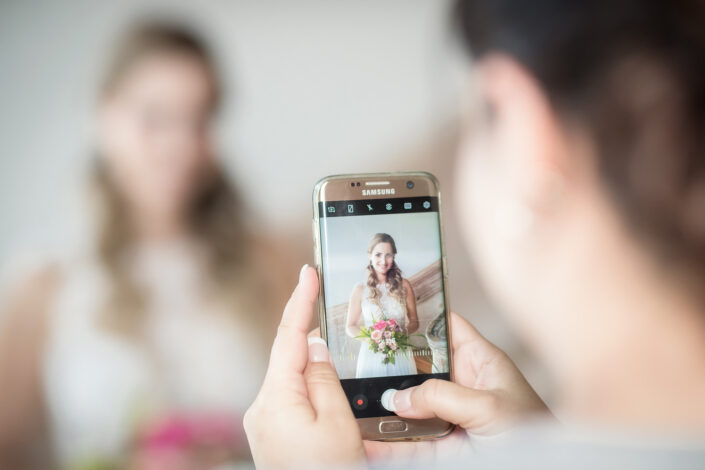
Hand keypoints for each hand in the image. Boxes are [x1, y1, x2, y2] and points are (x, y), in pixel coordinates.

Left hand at [244, 266, 364, 468]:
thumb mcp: (337, 425)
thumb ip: (323, 379)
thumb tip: (313, 346)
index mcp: (276, 400)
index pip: (289, 337)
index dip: (300, 300)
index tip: (308, 270)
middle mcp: (262, 407)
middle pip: (287, 354)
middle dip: (305, 325)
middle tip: (321, 296)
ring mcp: (264, 422)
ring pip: (290, 375)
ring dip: (309, 357)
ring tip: (330, 339)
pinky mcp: (272, 433)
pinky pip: (290, 394)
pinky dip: (307, 380)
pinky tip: (323, 380)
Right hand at [365, 312, 550, 460]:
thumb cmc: (537, 435)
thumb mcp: (491, 408)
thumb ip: (443, 397)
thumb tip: (399, 398)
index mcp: (480, 362)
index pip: (445, 328)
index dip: (420, 318)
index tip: (387, 312)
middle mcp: (462, 387)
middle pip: (417, 369)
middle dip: (388, 368)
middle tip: (354, 363)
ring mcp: (450, 419)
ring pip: (407, 409)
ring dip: (380, 410)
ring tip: (351, 405)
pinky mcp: (443, 449)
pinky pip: (408, 446)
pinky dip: (385, 447)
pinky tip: (365, 444)